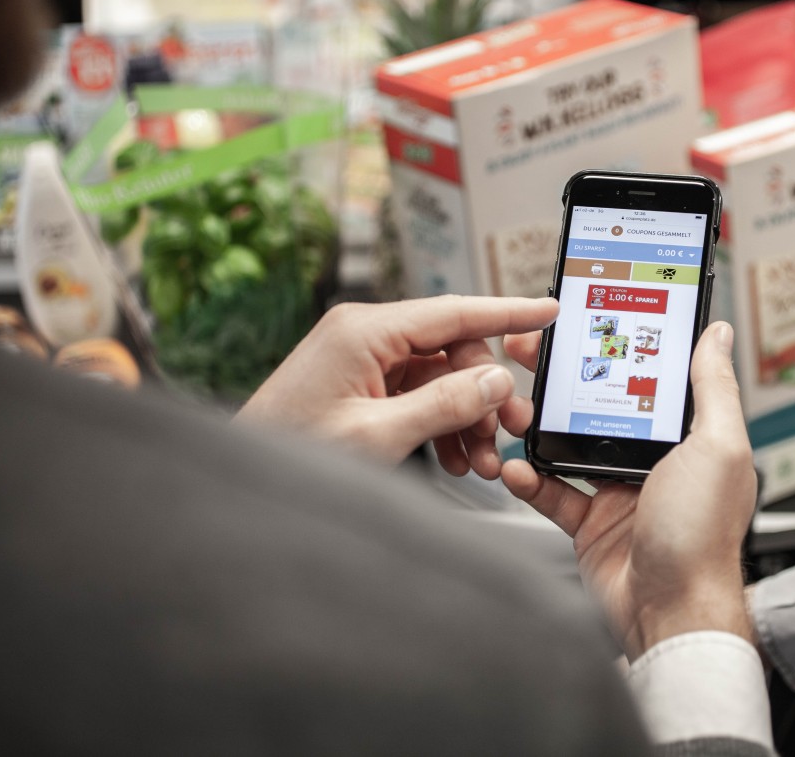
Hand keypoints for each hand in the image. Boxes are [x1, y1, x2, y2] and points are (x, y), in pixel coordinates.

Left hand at [238, 295, 557, 477]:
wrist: (246, 483)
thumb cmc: (293, 455)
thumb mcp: (380, 435)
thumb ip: (445, 405)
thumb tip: (496, 381)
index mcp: (364, 330)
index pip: (454, 311)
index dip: (508, 312)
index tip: (548, 311)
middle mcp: (363, 334)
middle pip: (452, 349)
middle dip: (486, 393)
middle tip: (508, 434)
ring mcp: (360, 358)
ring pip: (439, 376)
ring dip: (466, 415)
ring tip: (481, 461)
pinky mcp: (358, 382)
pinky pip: (417, 393)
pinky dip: (441, 422)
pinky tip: (453, 457)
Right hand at [500, 322, 756, 658]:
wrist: (671, 614)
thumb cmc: (703, 538)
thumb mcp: (718, 448)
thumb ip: (713, 388)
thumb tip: (715, 335)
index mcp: (690, 439)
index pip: (651, 379)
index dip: (620, 349)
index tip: (589, 323)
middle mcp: (655, 463)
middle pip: (602, 408)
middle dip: (565, 383)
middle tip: (532, 358)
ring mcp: (620, 493)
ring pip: (570, 446)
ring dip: (538, 429)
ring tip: (514, 412)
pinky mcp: (591, 524)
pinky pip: (553, 492)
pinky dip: (531, 479)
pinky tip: (518, 467)